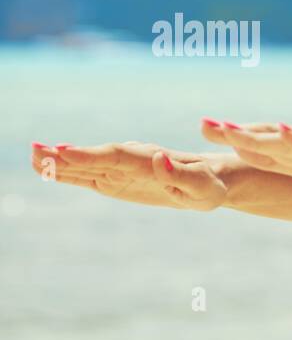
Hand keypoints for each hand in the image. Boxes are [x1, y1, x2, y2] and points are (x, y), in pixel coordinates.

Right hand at [30, 140, 229, 210]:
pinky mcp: (115, 179)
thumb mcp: (202, 188)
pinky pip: (87, 175)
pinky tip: (44, 167)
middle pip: (96, 156)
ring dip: (60, 161)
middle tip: (37, 151)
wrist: (210, 181)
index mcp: (151, 160)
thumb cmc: (209, 186)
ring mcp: (121, 169)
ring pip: (86, 165)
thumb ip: (180, 175)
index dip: (91, 155)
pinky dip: (66, 172)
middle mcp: (132, 160)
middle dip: (67, 156)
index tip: (64, 151)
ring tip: (32, 155)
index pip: (117, 156)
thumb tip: (156, 158)